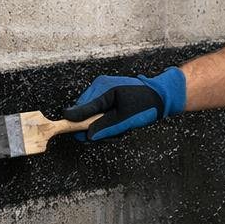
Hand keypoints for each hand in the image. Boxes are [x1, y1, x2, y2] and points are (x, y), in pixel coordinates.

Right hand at [62, 67, 185, 140]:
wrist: (160, 95)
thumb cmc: (146, 104)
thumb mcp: (126, 119)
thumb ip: (106, 127)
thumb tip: (88, 135)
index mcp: (104, 89)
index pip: (83, 107)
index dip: (74, 118)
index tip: (64, 124)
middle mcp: (100, 87)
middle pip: (85, 113)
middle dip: (96, 127)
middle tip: (113, 135)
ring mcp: (103, 91)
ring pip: (91, 115)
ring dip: (104, 126)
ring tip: (122, 128)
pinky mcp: (106, 96)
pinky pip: (98, 113)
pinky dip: (107, 121)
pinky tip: (120, 123)